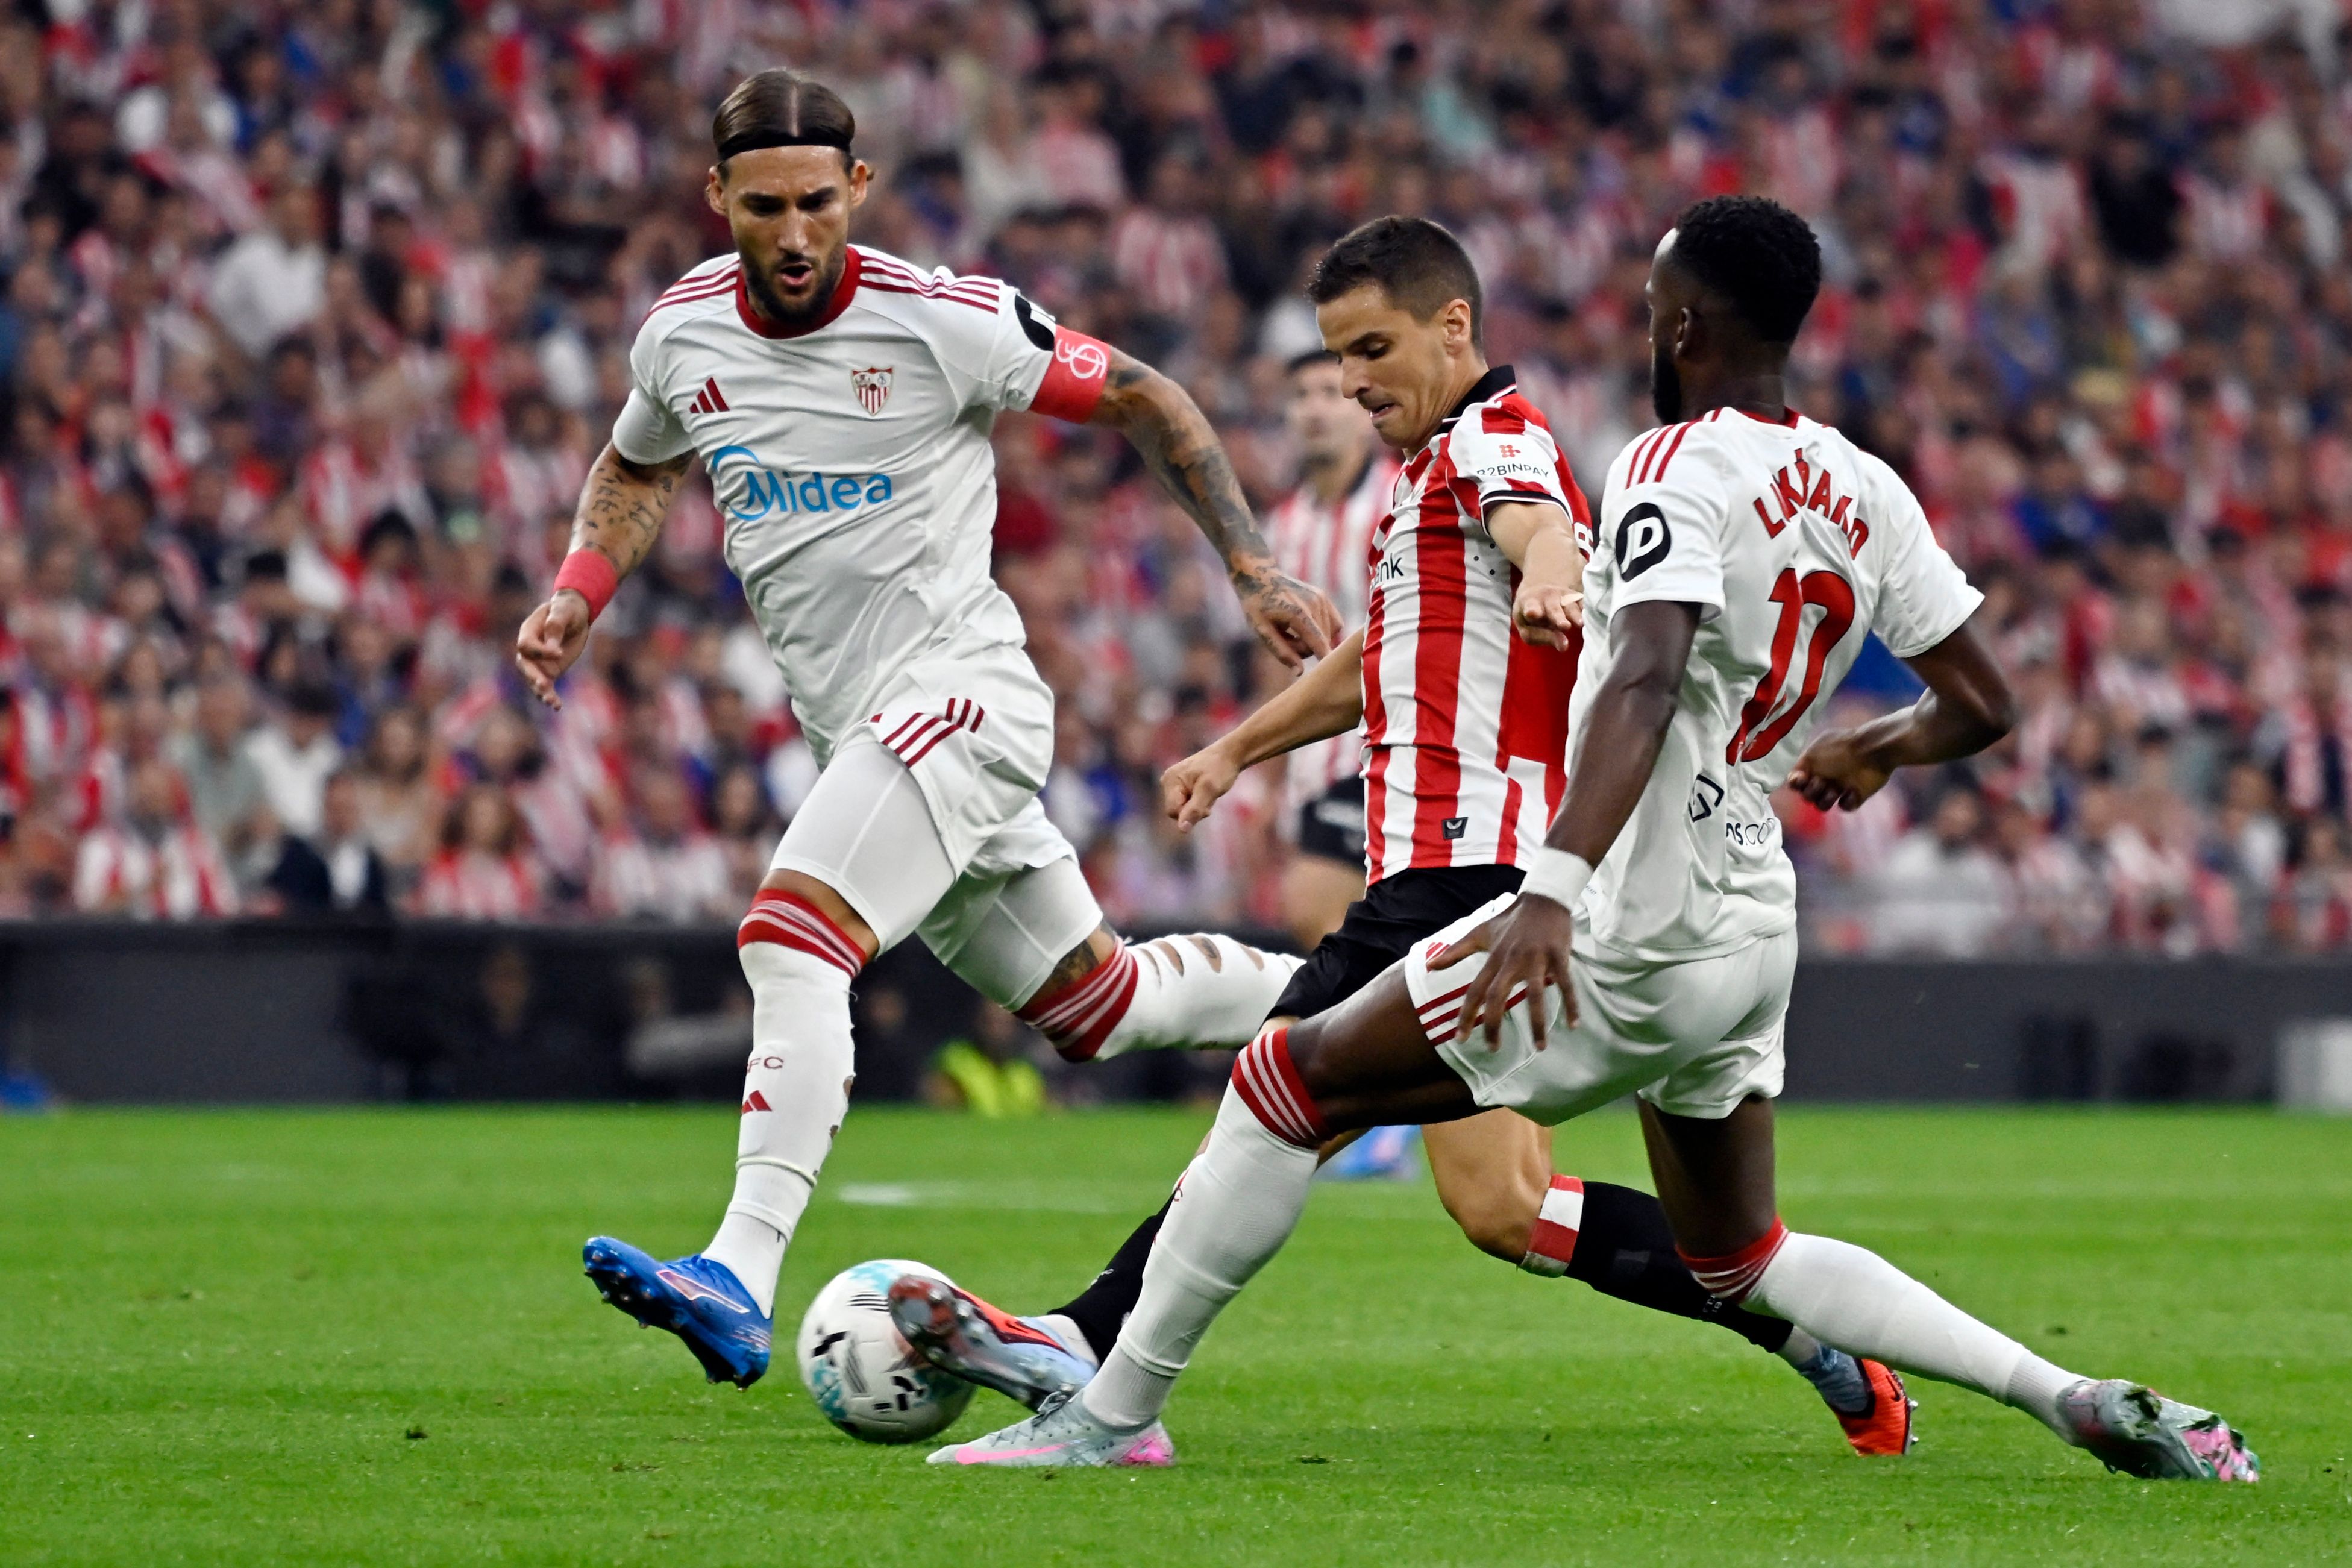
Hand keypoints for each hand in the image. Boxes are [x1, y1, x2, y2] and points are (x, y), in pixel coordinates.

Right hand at [514, 591, 591, 709]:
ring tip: (551, 701)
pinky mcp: (550, 671)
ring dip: (541, 691)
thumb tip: (552, 647)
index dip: (540, 651)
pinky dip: (550, 696)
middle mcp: (530, 649)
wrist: (575, 614)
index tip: (559, 652)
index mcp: (528, 631)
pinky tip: (557, 706)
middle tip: (544, 684)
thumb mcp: (564, 612)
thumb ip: (555, 626)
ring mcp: (539, 662)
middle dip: (533, 676)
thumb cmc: (567, 609)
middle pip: (524, 665)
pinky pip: (547, 686)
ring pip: (534, 680)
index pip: (526, 645)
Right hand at [1162, 740, 1242, 831]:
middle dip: (1194, 810)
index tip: (1206, 803)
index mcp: (1170, 780)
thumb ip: (1194, 810)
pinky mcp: (1180, 785)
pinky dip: (1197, 802)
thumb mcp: (1209, 791)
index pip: (1173, 812)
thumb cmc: (1220, 770)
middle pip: (1176, 811)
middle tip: (1209, 798)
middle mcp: (1167, 781)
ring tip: (1209, 793)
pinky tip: (1206, 792)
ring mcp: (1173, 783)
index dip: (1190, 813)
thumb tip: (1181, 829)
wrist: (1229, 755)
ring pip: (1182, 809)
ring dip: (1197, 807)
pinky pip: (1186, 803)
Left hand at [1233, 563, 1340, 670]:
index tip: (1333, 674)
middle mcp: (1315, 603)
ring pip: (1329, 634)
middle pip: (1322, 642)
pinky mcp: (1324, 596)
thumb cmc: (1256, 605)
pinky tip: (1305, 627)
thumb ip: (1281, 651)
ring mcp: (1321, 598)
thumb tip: (1300, 672)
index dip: (1326, 661)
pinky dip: (1322, 630)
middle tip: (1285, 639)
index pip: (1319, 643)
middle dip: (1306, 648)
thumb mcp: (1261, 630)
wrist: (1259, 575)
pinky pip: (1333, 623)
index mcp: (1298, 613)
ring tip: (1292, 631)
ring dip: (1314, 639)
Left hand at [1429, 893, 1576, 1049]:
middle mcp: (1512, 960)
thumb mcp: (1480, 933)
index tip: (1460, 1039)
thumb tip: (1429, 965)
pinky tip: (1574, 1025)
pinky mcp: (1559, 955)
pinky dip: (1572, 1005)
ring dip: (1538, 1023)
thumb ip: (1455, 951)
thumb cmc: (1510, 919)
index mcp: (1493, 958)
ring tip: (1540, 1048)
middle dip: (1494, 1024)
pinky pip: (1566, 984)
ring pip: (1536, 995)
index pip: (1476, 991)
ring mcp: (1536, 958)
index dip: (1466, 1015)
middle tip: (1493, 1049)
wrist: (1543, 897)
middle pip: (1499, 996)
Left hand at [1511, 579, 1582, 648]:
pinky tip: (1593, 616)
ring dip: (1575, 615)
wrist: (1539, 594)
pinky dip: (1587, 610)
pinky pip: (1583, 603)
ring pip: (1570, 606)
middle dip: (1558, 617)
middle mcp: (1546, 597)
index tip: (1533, 614)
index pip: (1531, 607)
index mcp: (1529, 604)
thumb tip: (1564, 646)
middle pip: (1552, 608)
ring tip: (1580, 624)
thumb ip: (1544, 637)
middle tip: (1564, 626)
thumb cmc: (1532, 619)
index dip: (1532, 611)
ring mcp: (1562, 595)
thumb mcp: (1530, 629)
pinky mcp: (1576, 596)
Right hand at [1786, 726, 1893, 811]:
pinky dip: (1847, 801)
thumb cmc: (1839, 749)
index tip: (1801, 779)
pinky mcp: (1856, 796)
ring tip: (1836, 790)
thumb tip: (1795, 777)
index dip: (1796, 784)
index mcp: (1815, 765)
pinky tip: (1852, 791)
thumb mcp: (1813, 752)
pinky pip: (1845, 807)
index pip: (1797, 781)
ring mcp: (1840, 788)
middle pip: (1808, 795)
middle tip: (1822, 781)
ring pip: (1822, 805)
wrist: (1871, 751)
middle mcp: (1825, 777)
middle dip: (1812, 791)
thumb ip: (1800, 765)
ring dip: (1826, 799)